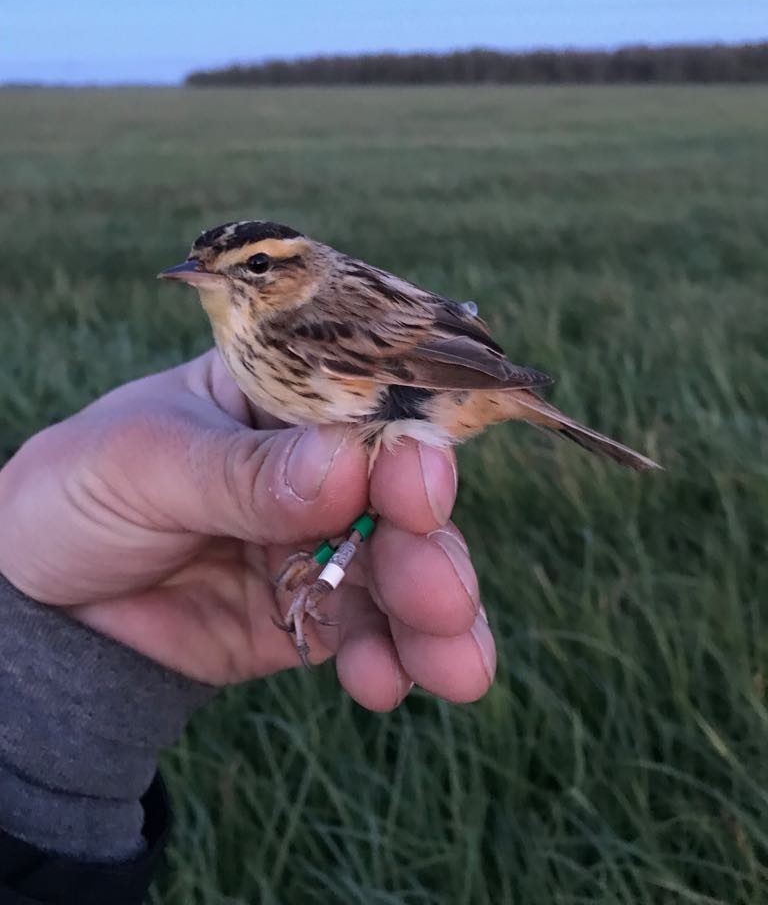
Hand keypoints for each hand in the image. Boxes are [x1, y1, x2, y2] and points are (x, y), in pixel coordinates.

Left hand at [0, 351, 494, 709]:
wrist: (38, 596)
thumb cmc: (81, 487)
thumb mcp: (147, 460)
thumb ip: (242, 471)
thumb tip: (345, 467)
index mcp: (289, 398)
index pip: (368, 414)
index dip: (405, 451)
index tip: (421, 490)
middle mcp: (320, 469)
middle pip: (402, 504)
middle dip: (433, 552)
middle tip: (444, 600)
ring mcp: (317, 545)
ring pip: (399, 578)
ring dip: (435, 621)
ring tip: (456, 667)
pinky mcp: (308, 616)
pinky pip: (362, 638)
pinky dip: (386, 662)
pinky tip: (385, 685)